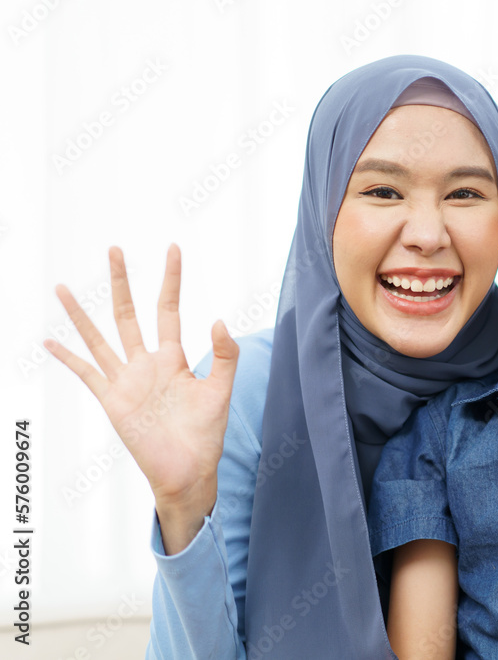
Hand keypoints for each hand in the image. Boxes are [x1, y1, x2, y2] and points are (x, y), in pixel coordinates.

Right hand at [45, 244, 238, 551]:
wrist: (188, 471)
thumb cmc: (206, 434)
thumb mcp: (220, 389)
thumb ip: (224, 355)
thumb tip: (219, 319)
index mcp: (173, 358)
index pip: (168, 309)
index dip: (171, 279)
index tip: (172, 249)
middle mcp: (146, 364)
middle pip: (128, 314)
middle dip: (121, 282)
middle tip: (114, 249)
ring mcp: (126, 381)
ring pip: (99, 338)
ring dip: (81, 314)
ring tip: (62, 288)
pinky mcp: (112, 401)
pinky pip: (86, 374)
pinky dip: (67, 358)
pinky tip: (49, 342)